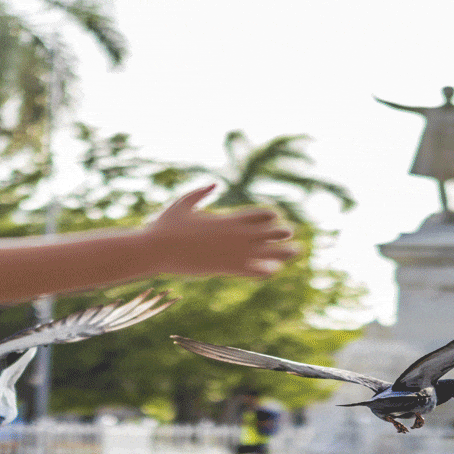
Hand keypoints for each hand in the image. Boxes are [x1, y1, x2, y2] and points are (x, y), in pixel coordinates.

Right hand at [144, 185, 297, 277]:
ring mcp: (233, 253)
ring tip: (297, 251)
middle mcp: (236, 235)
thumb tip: (214, 182)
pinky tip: (274, 270)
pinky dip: (265, 270)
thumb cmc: (166, 225)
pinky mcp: (227, 269)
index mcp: (228, 218)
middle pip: (270, 232)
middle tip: (290, 234)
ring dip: (283, 252)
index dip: (269, 216)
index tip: (273, 219)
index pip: (261, 215)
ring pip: (268, 253)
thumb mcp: (184, 202)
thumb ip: (201, 192)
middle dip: (281, 232)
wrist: (157, 249)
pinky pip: (254, 271)